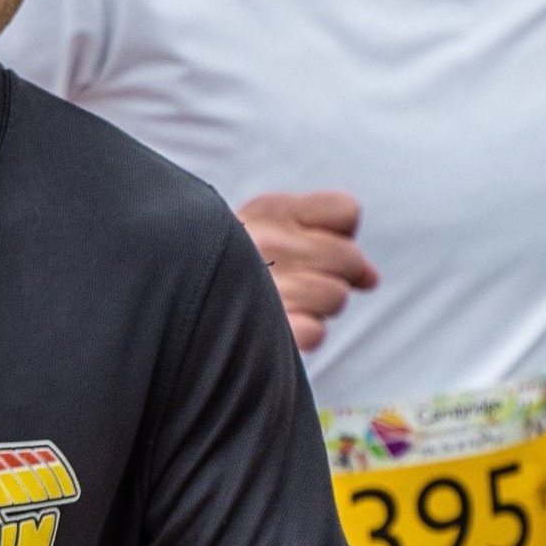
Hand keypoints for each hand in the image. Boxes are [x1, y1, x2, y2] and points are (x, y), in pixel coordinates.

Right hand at [238, 191, 379, 351]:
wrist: (173, 301)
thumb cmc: (232, 265)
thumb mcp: (268, 230)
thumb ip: (325, 238)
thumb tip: (372, 279)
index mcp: (270, 210)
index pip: (346, 212)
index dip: (340, 235)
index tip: (315, 247)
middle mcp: (266, 240)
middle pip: (349, 258)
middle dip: (335, 276)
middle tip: (298, 282)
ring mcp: (265, 284)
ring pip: (336, 297)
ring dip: (317, 308)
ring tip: (281, 305)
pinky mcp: (267, 327)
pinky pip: (316, 332)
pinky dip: (302, 335)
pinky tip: (276, 328)